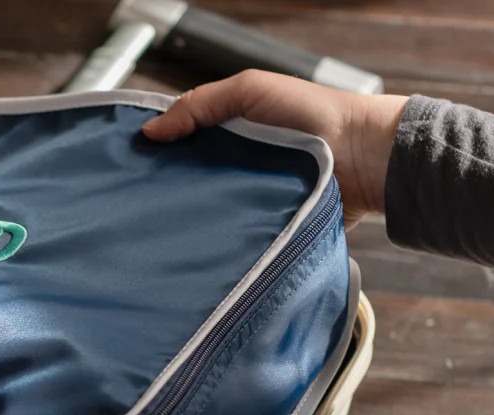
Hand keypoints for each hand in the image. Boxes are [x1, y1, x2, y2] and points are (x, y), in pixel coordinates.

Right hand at [141, 70, 408, 227]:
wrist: (364, 158)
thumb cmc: (313, 114)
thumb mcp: (250, 90)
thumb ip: (199, 104)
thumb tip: (150, 131)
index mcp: (229, 133)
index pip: (180, 145)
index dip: (156, 153)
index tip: (128, 165)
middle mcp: (234, 167)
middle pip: (188, 182)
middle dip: (166, 191)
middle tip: (137, 204)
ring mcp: (249, 199)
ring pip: (206, 213)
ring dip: (190, 218)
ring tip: (161, 230)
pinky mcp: (264, 227)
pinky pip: (233, 236)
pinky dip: (218, 240)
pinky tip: (197, 245)